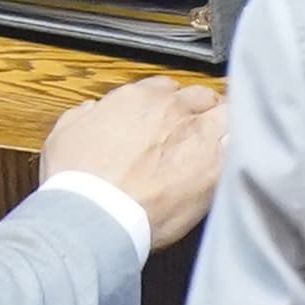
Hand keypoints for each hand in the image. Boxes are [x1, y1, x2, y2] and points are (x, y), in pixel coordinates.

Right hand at [42, 75, 227, 249]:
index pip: (166, 88)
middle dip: (202, 109)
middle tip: (200, 127)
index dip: (169, 104)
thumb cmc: (78, 182)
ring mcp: (197, 137)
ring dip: (226, 124)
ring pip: (228, 113)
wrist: (95, 216)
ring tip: (225, 139)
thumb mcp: (64, 135)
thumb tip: (92, 111)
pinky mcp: (213, 169)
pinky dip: (239, 150)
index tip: (168, 118)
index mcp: (138, 98)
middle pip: (201, 97)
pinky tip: (237, 159)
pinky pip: (239, 148)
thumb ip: (84, 115)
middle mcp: (172, 110)